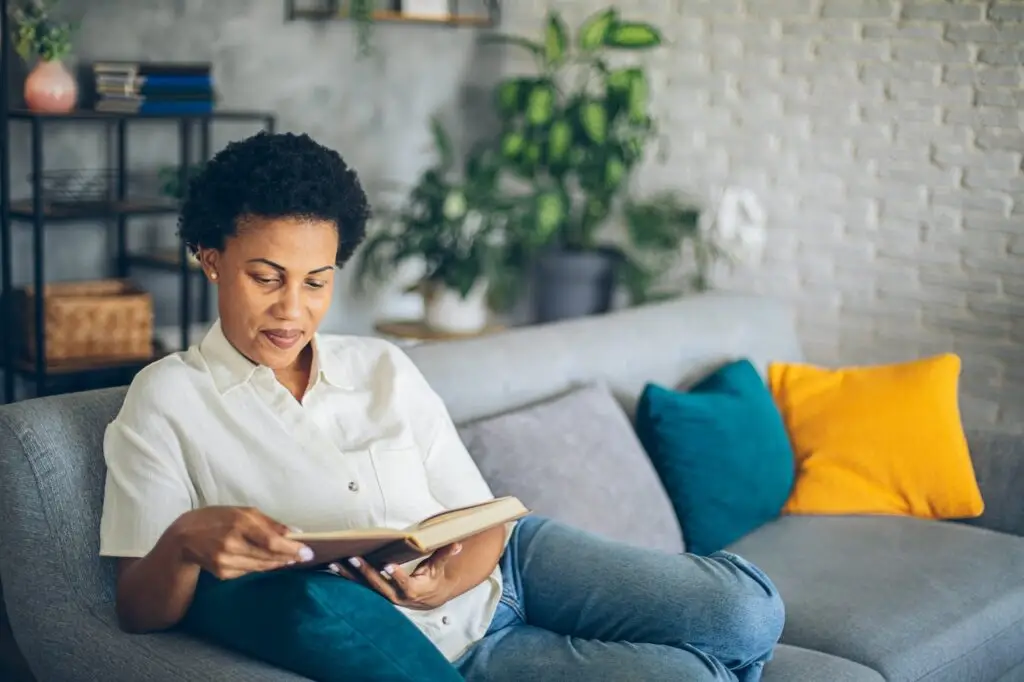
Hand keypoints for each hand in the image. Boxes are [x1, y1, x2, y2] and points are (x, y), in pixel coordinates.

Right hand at [170, 506, 312, 579]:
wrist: (183, 537)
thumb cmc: (217, 519)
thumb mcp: (242, 512)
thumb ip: (269, 522)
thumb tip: (295, 533)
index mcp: (238, 523)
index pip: (271, 540)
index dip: (291, 548)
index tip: (307, 552)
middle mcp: (232, 543)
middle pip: (268, 556)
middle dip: (289, 557)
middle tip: (303, 556)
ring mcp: (226, 561)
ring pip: (261, 566)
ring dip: (278, 563)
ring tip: (290, 558)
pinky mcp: (223, 573)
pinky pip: (249, 571)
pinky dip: (261, 566)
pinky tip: (267, 561)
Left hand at [328, 542, 463, 609]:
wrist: (428, 599)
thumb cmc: (433, 579)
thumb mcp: (439, 568)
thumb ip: (444, 555)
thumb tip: (456, 543)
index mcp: (414, 591)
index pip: (404, 584)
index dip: (396, 575)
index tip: (387, 564)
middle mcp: (396, 596)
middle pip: (379, 586)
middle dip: (365, 572)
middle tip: (353, 558)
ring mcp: (384, 596)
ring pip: (364, 587)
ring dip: (348, 576)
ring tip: (333, 563)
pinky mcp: (375, 593)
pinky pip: (358, 586)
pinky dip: (346, 577)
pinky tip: (332, 567)